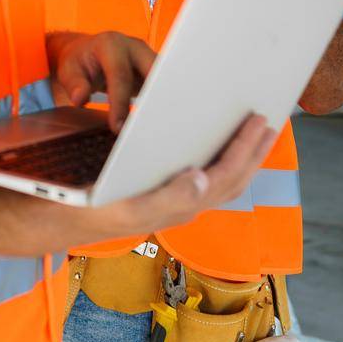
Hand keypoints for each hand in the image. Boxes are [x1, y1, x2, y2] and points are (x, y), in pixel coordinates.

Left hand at [48, 31, 155, 130]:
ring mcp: (147, 57)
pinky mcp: (154, 69)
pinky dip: (160, 103)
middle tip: (147, 129)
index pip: (120, 75)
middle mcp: (134, 47)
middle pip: (152, 72)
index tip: (118, 127)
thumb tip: (80, 99)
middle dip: (152, 99)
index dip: (120, 102)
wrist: (87, 51)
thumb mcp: (68, 69)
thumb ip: (74, 84)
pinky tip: (158, 121)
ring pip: (163, 79)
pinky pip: (162, 86)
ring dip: (161, 102)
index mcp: (111, 44)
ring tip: (156, 128)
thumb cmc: (78, 61)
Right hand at [82, 115, 278, 242]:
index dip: (244, 149)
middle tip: (269, 122)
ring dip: (245, 157)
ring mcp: (181, 204)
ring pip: (224, 181)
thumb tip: (202, 178)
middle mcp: (188, 208)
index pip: (224, 175)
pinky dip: (225, 162)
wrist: (73, 220)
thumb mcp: (129, 204)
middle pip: (233, 179)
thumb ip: (169, 197)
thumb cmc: (97, 208)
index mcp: (182, 207)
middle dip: (254, 151)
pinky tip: (221, 149)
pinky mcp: (171, 198)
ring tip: (256, 134)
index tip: (257, 121)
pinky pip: (209, 180)